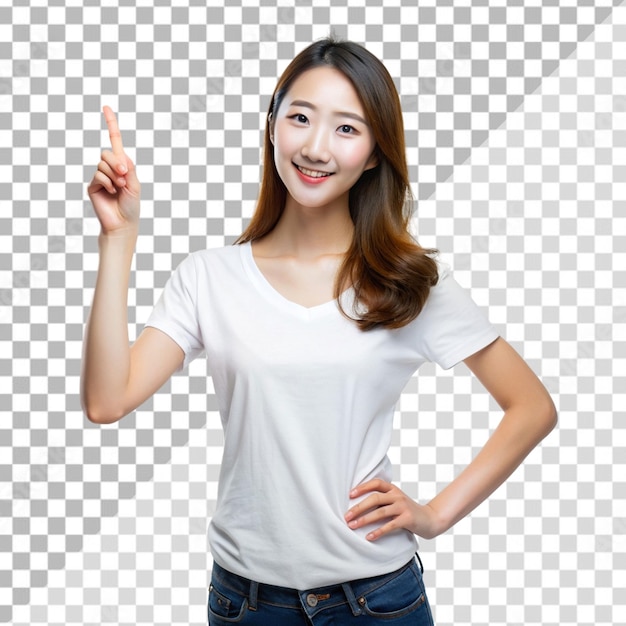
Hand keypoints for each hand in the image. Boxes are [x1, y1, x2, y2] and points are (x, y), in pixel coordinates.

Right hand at [86, 105, 140, 234]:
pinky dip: (107, 183)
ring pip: (102, 164)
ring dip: (114, 175)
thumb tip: (120, 156)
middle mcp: (110, 168)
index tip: (106, 106)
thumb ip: (128, 168)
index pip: (115, 141)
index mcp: (122, 165)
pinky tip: (112, 193)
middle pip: (107, 152)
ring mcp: (100, 177)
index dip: (111, 124)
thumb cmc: (132, 206)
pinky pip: (98, 175)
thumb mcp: (135, 184)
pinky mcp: (93, 186)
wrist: (123, 223)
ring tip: (120, 188)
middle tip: (124, 175)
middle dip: (116, 162)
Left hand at [344, 479, 442, 540]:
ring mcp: (403, 507)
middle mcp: (397, 495)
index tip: (350, 495)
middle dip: (359, 507)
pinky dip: (378, 532)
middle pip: (375, 498)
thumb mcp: (395, 501)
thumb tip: (358, 505)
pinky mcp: (407, 519)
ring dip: (364, 519)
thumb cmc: (407, 511)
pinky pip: (389, 525)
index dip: (362, 487)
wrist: (430, 519)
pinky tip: (369, 537)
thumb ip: (382, 500)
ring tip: (352, 526)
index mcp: (393, 489)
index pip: (376, 483)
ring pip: (380, 512)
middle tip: (346, 516)